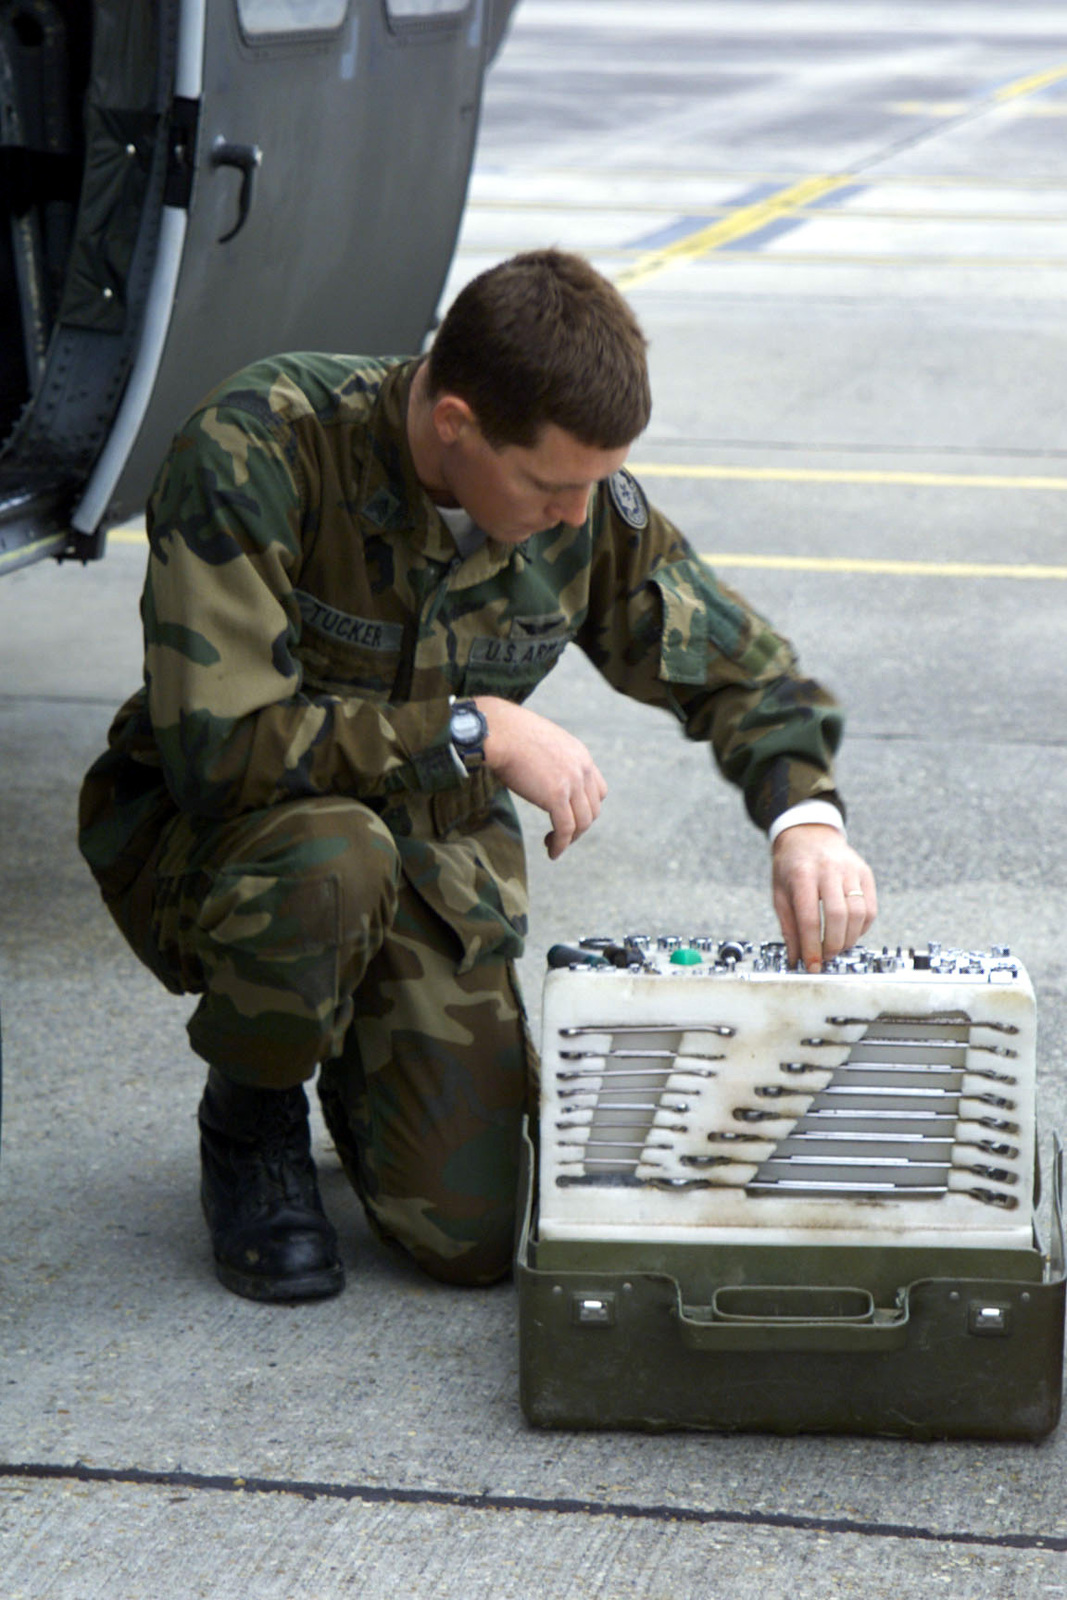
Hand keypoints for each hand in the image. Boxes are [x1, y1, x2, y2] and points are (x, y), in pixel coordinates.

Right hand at [473, 696, 606, 859]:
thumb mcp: (542, 743)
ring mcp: (571, 782)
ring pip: (582, 822)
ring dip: (570, 839)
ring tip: (553, 845)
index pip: (598, 790)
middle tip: (560, 834)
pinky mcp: (556, 796)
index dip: (587, 807)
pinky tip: (552, 852)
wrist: (499, 732)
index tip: (570, 816)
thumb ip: (551, 760)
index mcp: (580, 755)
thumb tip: (541, 773)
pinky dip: (561, 845)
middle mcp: (582, 769)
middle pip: (593, 809)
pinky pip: (565, 829)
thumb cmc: (510, 735)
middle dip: (579, 826)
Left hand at [771, 823, 877, 971]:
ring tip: (837, 947)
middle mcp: (829, 869)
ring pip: (858, 913)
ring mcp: (850, 869)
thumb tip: (795, 958)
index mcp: (802, 874)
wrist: (809, 834)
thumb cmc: (791, 866)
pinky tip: (850, 933)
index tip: (811, 965)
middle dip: (833, 945)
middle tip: (826, 958)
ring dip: (849, 938)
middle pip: (837, 916)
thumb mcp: (780, 894)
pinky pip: (870, 907)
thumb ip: (789, 927)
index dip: (811, 946)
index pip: (809, 917)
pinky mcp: (865, 873)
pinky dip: (863, 927)